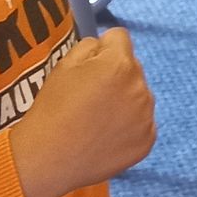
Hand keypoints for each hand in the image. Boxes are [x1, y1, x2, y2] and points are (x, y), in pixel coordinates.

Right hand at [9, 30, 156, 196]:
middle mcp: (140, 87)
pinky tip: (106, 136)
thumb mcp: (63, 65)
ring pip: (139, 94)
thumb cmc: (52, 108)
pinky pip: (143, 122)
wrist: (48, 158)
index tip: (88, 68)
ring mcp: (147, 116)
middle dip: (116, 74)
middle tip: (90, 96)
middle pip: (132, 67)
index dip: (102, 49)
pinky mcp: (147, 140)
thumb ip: (89, 46)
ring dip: (125, 99)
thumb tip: (104, 45)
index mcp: (120, 64)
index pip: (119, 37)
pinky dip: (129, 126)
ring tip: (97, 119)